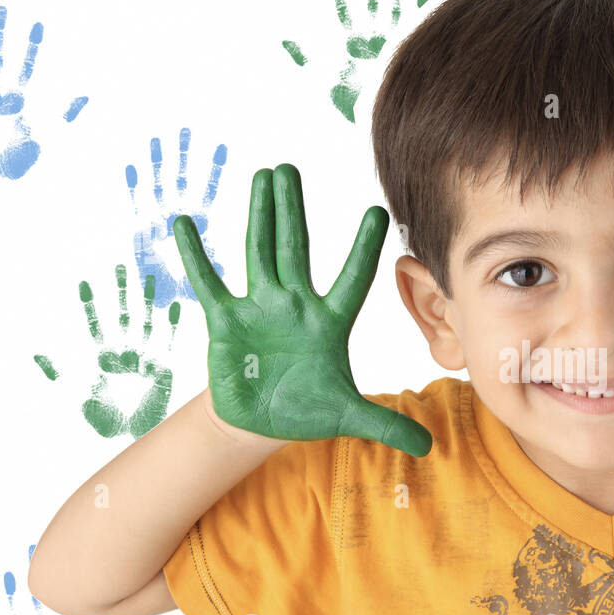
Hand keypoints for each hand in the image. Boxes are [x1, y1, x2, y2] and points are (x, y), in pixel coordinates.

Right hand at [173, 164, 431, 453]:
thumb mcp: (349, 417)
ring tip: (261, 177)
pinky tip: (185, 223)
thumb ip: (386, 426)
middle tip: (290, 168)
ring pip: (259, 253)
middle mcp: (295, 305)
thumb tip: (428, 447)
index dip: (362, 249)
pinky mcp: (226, 321)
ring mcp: (260, 308)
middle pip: (296, 250)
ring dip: (258, 216)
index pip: (352, 279)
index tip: (376, 213)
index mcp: (330, 323)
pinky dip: (197, 257)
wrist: (261, 423)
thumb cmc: (307, 410)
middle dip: (293, 210)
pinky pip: (210, 284)